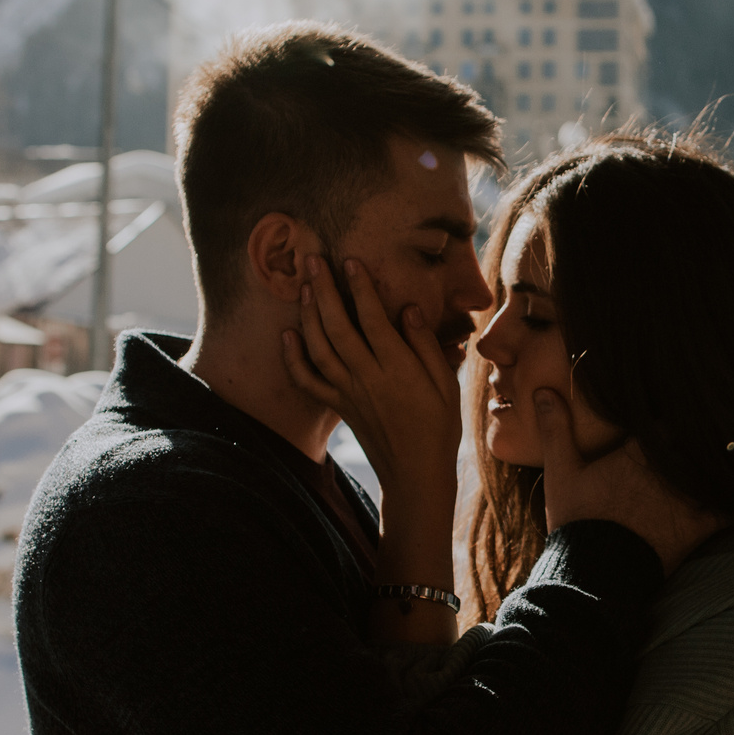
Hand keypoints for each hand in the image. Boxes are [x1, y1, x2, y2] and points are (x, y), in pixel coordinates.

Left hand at [280, 256, 461, 509]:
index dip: (361, 289)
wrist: (415, 474)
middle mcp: (368, 378)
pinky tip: (286, 335)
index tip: (351, 262)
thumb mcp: (446, 386)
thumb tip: (408, 309)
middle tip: (314, 260)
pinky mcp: (339, 406)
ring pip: (320, 348)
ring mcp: (349, 393)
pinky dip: (293, 358)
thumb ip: (426, 346)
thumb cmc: (439, 427)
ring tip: (305, 286)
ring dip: (309, 315)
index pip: (374, 320)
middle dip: (325, 291)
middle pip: (339, 327)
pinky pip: (308, 381)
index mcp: (399, 370)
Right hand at [532, 388, 724, 574]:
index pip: (668, 420)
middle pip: (697, 440)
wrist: (595, 575)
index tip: (683, 405)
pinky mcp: (698, 527)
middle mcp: (668, 470)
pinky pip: (730, 508)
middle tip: (715, 424)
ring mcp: (686, 498)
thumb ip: (556, 430)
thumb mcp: (561, 473)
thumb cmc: (578, 521)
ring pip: (715, 468)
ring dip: (722, 460)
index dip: (677, 413)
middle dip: (703, 433)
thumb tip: (542, 391)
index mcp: (638, 451)